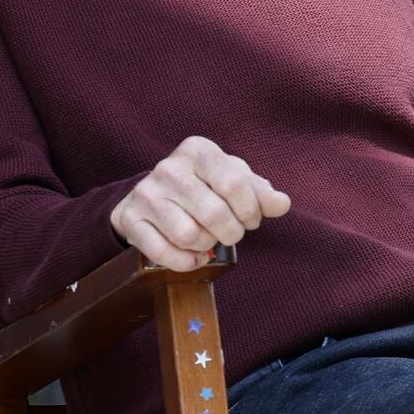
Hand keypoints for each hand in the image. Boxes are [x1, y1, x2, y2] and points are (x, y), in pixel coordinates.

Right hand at [110, 135, 290, 271]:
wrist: (152, 195)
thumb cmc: (203, 186)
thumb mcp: (233, 180)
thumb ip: (260, 192)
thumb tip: (283, 204)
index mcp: (197, 150)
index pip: (235, 184)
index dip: (250, 210)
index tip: (252, 219)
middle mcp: (169, 168)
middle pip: (214, 213)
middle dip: (232, 232)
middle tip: (233, 234)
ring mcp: (146, 193)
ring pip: (189, 235)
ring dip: (208, 246)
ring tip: (210, 239)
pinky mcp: (130, 219)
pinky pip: (162, 252)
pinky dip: (185, 262)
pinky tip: (194, 256)